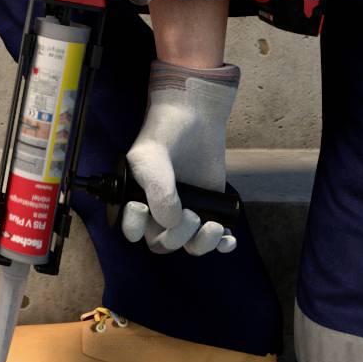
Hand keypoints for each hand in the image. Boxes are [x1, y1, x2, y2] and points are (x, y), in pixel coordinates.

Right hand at [120, 58, 241, 256]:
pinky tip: (229, 238)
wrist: (194, 116)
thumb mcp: (151, 161)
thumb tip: (173, 222)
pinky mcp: (210, 208)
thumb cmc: (163, 135)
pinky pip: (215, 238)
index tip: (144, 207)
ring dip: (202, 243)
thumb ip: (158, 193)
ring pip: (189, 245)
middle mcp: (159, 211)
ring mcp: (185, 212)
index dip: (138, 228)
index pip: (134, 231)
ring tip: (212, 227)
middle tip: (190, 214)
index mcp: (136, 201)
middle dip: (177, 235)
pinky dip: (223, 243)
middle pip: (164, 242)